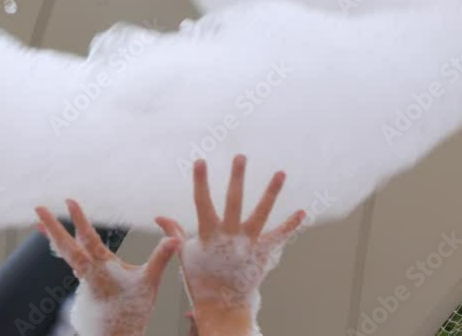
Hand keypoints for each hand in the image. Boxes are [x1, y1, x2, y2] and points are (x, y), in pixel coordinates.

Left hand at [36, 199, 180, 335]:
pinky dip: (64, 250)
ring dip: (53, 237)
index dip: (79, 219)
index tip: (69, 201)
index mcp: (101, 267)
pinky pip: (72, 262)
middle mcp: (87, 271)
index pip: (88, 237)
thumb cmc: (134, 310)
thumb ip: (161, 257)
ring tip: (40, 224)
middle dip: (51, 226)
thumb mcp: (150, 282)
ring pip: (65, 253)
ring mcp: (83, 279)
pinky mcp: (84, 285)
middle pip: (65, 245)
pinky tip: (61, 244)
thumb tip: (175, 238)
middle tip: (37, 208)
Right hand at [156, 155, 304, 334]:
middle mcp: (230, 236)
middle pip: (234, 202)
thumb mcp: (185, 253)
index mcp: (209, 234)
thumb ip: (175, 232)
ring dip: (271, 192)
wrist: (222, 304)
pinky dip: (291, 225)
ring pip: (262, 213)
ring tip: (281, 173)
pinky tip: (302, 212)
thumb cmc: (200, 277)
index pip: (202, 202)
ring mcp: (249, 244)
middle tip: (241, 157)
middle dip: (237, 178)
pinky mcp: (263, 253)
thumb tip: (158, 217)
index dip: (200, 181)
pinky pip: (279, 236)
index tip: (200, 161)